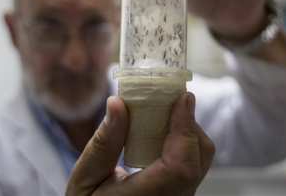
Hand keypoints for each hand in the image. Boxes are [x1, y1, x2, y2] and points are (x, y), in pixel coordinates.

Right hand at [65, 93, 214, 195]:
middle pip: (197, 160)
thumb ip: (102, 143)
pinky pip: (193, 167)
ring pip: (200, 163)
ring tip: (165, 115)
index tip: (181, 99)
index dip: (185, 130)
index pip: (180, 168)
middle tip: (171, 101)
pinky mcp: (180, 195)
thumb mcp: (85, 177)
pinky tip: (165, 134)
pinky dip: (184, 146)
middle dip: (188, 125)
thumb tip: (117, 103)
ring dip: (187, 134)